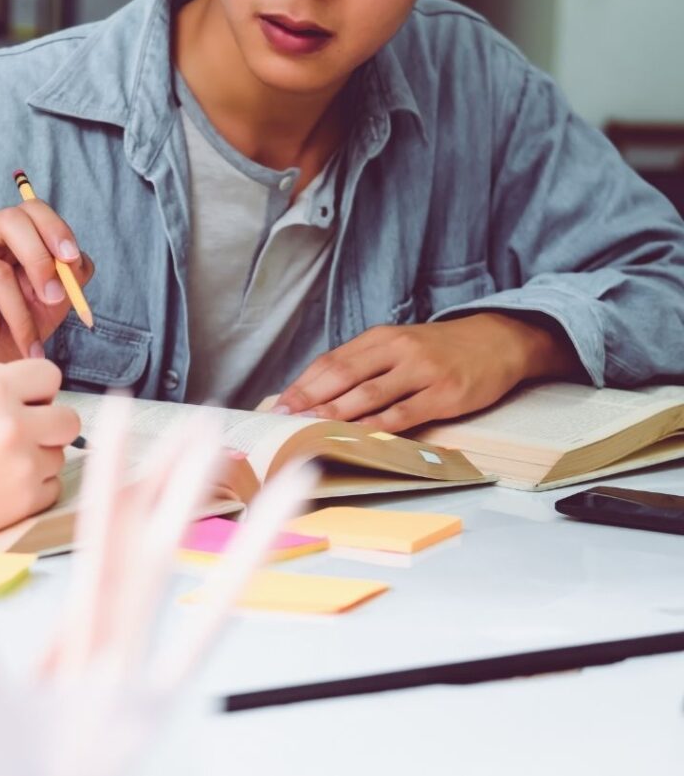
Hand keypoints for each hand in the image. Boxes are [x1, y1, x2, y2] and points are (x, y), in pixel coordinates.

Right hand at [0, 203, 93, 396]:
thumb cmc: (7, 336)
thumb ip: (67, 279)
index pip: (29, 208)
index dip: (55, 229)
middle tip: (55, 300)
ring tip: (26, 343)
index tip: (71, 260)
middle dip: (41, 263)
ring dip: (20, 316)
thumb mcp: (48, 306)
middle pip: (11, 222)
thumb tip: (78, 261)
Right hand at [0, 360, 79, 543]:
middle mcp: (14, 424)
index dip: (38, 389)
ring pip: (58, 455)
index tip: (28, 402)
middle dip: (50, 425)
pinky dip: (32, 488)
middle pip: (69, 419)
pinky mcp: (26, 500)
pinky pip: (51, 487)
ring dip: (37, 458)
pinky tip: (0, 485)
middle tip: (25, 434)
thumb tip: (34, 389)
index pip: (50, 375)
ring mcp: (23, 465)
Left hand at [274, 312, 579, 431]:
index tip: (278, 406)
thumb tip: (317, 393)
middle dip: (309, 400)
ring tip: (308, 429)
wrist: (498, 341)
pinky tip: (355, 437)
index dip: (302, 385)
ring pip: (368, 395)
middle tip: (282, 421)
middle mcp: (397, 350)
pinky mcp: (443, 394)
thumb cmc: (439, 350)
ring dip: (335, 414)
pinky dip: (376, 427)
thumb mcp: (398, 346)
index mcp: (379, 338)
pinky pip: (403, 414)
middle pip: (343, 376)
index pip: (331, 362)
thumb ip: (363, 365)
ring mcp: (421, 371)